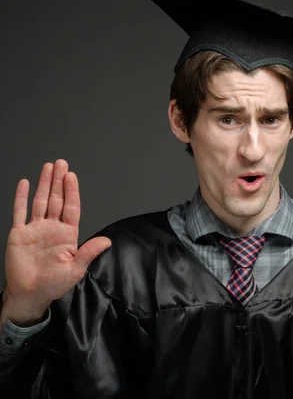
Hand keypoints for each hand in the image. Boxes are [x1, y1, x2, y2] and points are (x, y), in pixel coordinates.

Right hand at [2, 160, 110, 325]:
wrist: (30, 294)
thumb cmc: (54, 283)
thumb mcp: (75, 269)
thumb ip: (88, 252)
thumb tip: (107, 241)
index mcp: (68, 235)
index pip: (71, 208)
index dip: (72, 191)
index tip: (72, 176)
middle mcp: (52, 228)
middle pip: (57, 200)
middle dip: (59, 181)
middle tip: (62, 163)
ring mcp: (36, 229)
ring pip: (41, 201)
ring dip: (44, 184)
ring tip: (48, 167)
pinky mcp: (19, 234)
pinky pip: (20, 212)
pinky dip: (21, 197)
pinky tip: (25, 184)